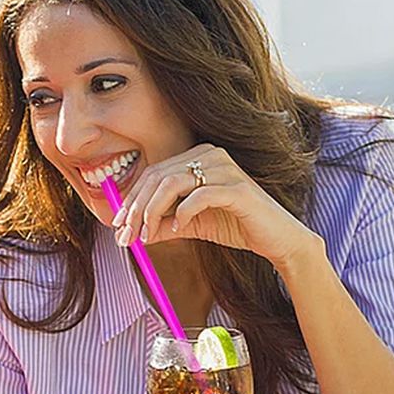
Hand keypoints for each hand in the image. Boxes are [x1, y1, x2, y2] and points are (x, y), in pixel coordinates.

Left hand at [111, 143, 316, 270]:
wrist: (275, 238)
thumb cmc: (234, 225)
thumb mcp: (188, 225)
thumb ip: (161, 224)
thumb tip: (130, 234)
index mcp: (197, 158)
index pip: (152, 173)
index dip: (131, 200)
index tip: (118, 226)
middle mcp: (210, 155)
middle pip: (158, 176)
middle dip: (137, 209)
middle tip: (126, 236)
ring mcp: (225, 168)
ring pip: (173, 183)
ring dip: (154, 212)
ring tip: (148, 235)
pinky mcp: (238, 188)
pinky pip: (199, 196)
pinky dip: (183, 214)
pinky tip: (178, 230)